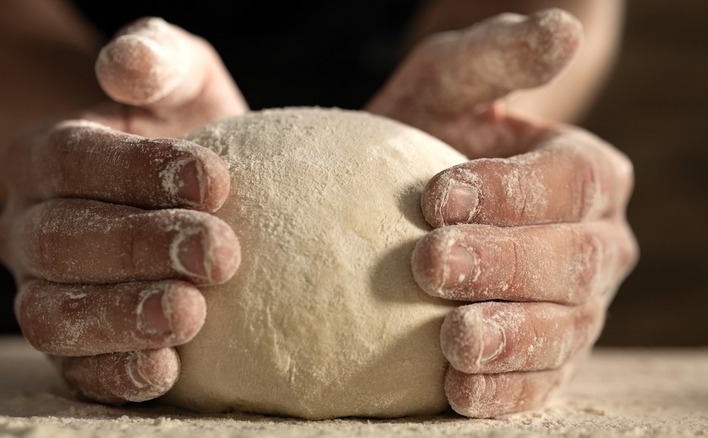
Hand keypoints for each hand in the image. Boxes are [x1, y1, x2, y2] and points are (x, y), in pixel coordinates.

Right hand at [0, 17, 246, 402]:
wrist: (201, 196)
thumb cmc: (192, 131)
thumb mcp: (184, 79)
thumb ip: (158, 57)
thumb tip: (125, 65)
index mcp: (47, 157)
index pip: (71, 161)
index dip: (136, 171)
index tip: (214, 182)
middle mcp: (30, 228)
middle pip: (59, 241)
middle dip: (139, 247)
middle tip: (219, 253)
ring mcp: (45, 291)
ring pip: (53, 314)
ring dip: (120, 316)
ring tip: (189, 315)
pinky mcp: (76, 347)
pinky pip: (76, 371)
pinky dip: (115, 373)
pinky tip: (167, 368)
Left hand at [367, 9, 637, 416]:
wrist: (409, 204)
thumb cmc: (431, 131)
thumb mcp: (450, 82)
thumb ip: (498, 55)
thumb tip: (561, 27)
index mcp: (588, 174)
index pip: (569, 182)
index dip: (510, 191)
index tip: (434, 195)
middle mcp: (596, 244)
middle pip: (571, 260)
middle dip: (502, 264)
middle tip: (428, 263)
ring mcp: (576, 308)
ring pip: (561, 329)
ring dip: (508, 337)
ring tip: (452, 338)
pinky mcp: (544, 358)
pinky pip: (538, 383)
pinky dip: (505, 391)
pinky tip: (460, 391)